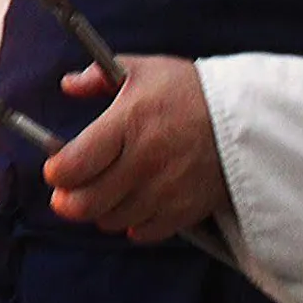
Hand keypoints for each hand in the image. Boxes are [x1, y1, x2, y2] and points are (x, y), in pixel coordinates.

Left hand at [41, 56, 229, 244]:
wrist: (247, 118)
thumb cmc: (189, 91)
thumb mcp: (143, 69)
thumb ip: (99, 75)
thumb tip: (68, 84)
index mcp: (129, 123)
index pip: (74, 164)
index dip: (55, 172)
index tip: (54, 168)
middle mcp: (145, 161)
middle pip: (86, 203)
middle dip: (67, 201)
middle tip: (66, 192)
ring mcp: (166, 190)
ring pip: (111, 220)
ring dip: (100, 211)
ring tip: (104, 192)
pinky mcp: (185, 210)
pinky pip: (143, 232)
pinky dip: (132, 223)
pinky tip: (133, 203)